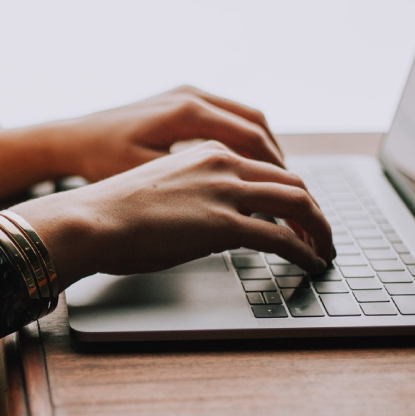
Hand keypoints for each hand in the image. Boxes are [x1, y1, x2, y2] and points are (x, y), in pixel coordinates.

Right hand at [9, 142, 332, 288]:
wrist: (90, 219)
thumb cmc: (111, 212)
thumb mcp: (161, 190)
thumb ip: (194, 197)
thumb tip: (210, 225)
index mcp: (206, 152)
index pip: (266, 167)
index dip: (290, 191)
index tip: (297, 213)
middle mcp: (222, 163)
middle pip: (291, 181)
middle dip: (314, 210)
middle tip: (321, 234)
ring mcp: (225, 192)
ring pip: (298, 203)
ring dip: (319, 229)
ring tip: (325, 250)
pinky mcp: (224, 224)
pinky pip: (283, 237)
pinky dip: (305, 251)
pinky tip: (311, 264)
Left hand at [49, 86, 283, 181]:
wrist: (70, 139)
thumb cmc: (101, 161)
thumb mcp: (148, 179)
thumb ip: (195, 188)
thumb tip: (240, 209)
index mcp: (187, 112)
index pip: (252, 140)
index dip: (276, 171)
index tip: (291, 198)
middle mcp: (192, 96)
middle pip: (256, 125)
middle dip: (278, 161)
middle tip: (294, 194)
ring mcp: (186, 94)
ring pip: (245, 118)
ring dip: (264, 149)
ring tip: (277, 183)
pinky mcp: (180, 100)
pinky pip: (227, 116)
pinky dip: (244, 140)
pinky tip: (247, 167)